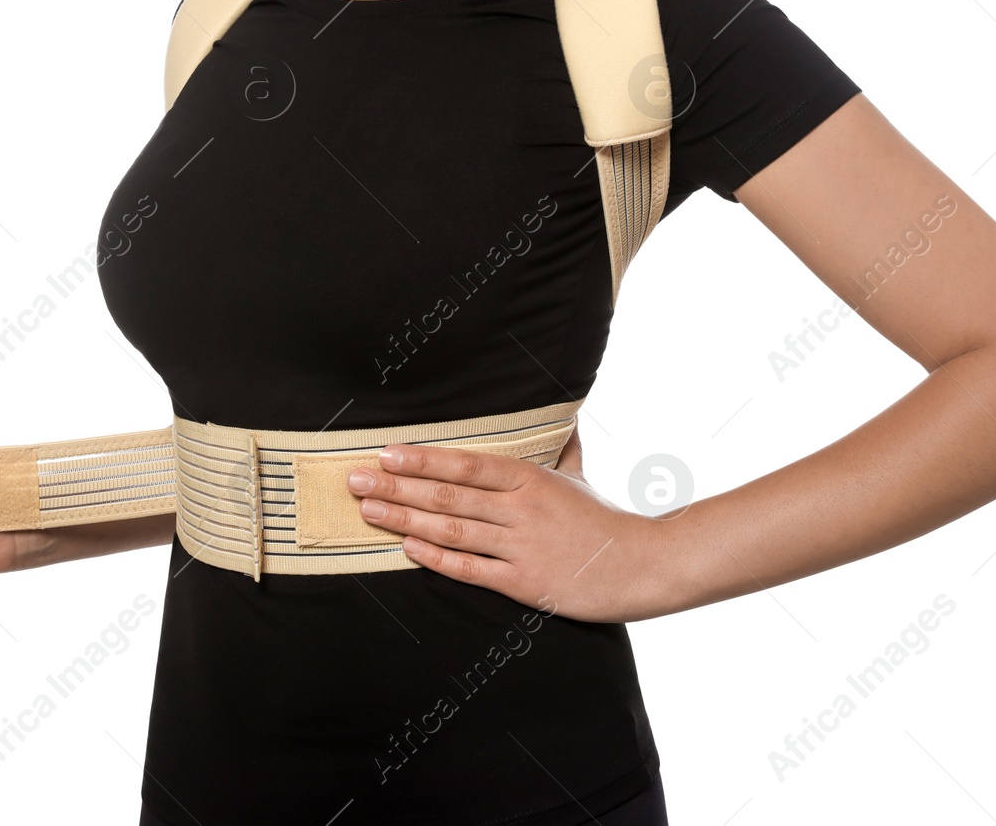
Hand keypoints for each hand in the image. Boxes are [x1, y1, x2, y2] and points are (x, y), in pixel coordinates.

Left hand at [346, 424, 675, 621]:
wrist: (641, 566)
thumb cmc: (603, 519)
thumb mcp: (579, 475)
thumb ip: (560, 446)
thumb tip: (561, 413)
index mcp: (531, 478)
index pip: (466, 463)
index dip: (422, 458)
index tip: (385, 453)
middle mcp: (521, 509)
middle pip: (448, 494)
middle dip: (396, 485)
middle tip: (354, 479)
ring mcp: (521, 547)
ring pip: (452, 529)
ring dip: (405, 518)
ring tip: (368, 509)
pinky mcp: (524, 583)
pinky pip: (470, 569)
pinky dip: (436, 557)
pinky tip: (406, 547)